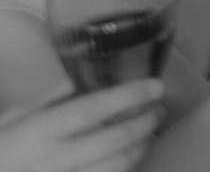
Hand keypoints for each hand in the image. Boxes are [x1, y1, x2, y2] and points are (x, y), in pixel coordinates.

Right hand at [0, 79, 162, 171]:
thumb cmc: (1, 146)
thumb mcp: (13, 118)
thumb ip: (48, 99)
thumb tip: (81, 81)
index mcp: (39, 131)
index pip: (92, 109)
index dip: (129, 96)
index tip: (156, 86)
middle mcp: (54, 158)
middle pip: (113, 140)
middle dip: (144, 123)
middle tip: (159, 110)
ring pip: (116, 166)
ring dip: (140, 148)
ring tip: (149, 133)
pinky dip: (124, 167)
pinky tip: (129, 156)